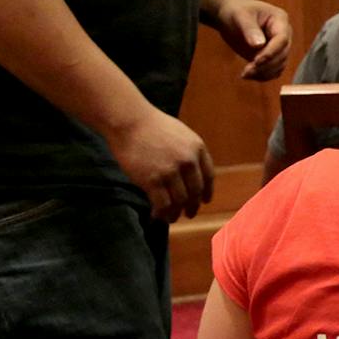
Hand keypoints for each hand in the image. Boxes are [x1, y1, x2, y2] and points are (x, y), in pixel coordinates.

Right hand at [107, 106, 214, 220]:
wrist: (129, 121)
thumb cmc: (151, 126)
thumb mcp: (181, 134)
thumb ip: (189, 152)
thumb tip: (192, 173)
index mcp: (197, 149)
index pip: (208, 177)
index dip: (207, 192)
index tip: (204, 201)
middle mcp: (188, 161)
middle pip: (195, 192)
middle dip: (192, 206)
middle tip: (189, 214)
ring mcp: (170, 172)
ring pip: (180, 201)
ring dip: (176, 213)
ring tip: (171, 218)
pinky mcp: (152, 181)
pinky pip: (162, 204)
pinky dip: (162, 213)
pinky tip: (158, 215)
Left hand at [207, 0, 290, 79]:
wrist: (232, 16)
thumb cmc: (237, 11)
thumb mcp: (240, 16)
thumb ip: (250, 29)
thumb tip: (258, 45)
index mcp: (280, 21)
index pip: (282, 39)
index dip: (271, 52)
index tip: (256, 60)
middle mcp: (284, 35)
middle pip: (282, 55)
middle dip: (266, 65)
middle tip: (247, 71)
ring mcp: (278, 47)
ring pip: (279, 65)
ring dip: (263, 72)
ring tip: (245, 74)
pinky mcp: (271, 57)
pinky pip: (272, 71)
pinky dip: (262, 76)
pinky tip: (248, 75)